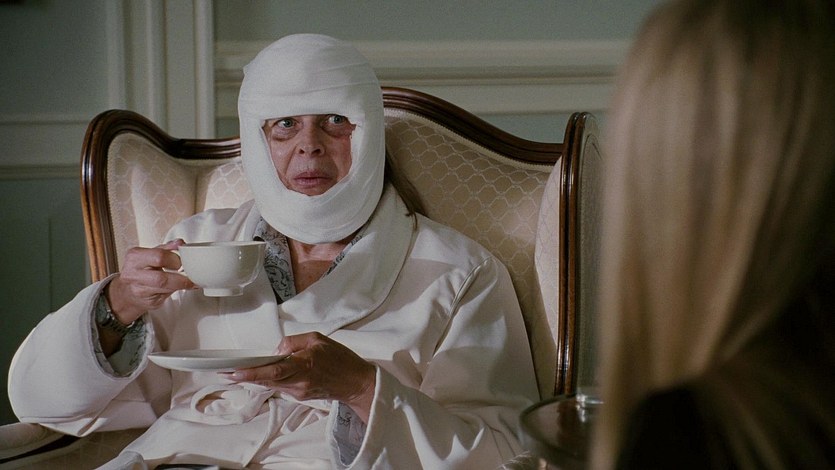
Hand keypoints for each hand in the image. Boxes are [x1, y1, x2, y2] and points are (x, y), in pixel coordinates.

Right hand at [106, 239, 195, 323]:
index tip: (182, 261)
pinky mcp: (148, 302)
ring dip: (181, 284)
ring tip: (188, 280)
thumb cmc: (141, 271)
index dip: (175, 259)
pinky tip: (181, 286)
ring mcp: (138, 290)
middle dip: (179, 276)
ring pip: (165, 287)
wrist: (128, 292)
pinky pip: (166, 295)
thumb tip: (179, 243)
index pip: (159, 256)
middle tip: (187, 273)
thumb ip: (166, 249)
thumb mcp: (150, 255)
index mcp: (135, 256)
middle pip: (161, 277)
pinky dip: (177, 290)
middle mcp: (133, 274)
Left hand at [227, 332, 376, 421]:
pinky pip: (281, 386)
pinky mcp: (301, 396)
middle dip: (246, 377)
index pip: (273, 370)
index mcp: (304, 364)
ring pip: (272, 384)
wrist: (356, 383)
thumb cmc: (341, 359)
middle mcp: (299, 382)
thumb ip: (294, 342)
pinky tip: (265, 374)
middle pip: (267, 380)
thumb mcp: (318, 339)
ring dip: (257, 378)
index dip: (252, 373)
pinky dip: (272, 379)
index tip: (234, 372)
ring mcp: (299, 391)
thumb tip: (277, 350)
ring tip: (239, 372)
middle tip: (225, 373)